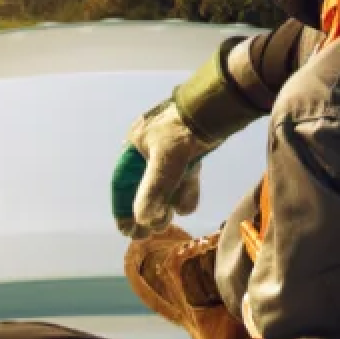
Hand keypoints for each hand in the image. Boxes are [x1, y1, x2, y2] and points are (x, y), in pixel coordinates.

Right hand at [117, 99, 208, 237]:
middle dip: (149, 210)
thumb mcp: (166, 161)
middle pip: (143, 188)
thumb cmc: (185, 130)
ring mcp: (170, 153)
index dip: (122, 209)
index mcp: (134, 147)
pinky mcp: (189, 153)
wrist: (217, 106)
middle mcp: (148, 150)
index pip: (122, 184)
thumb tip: (144, 220)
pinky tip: (188, 202)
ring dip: (169, 203)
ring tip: (172, 215)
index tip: (128, 231)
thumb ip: (153, 191)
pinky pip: (182, 179)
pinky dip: (185, 192)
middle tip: (152, 232)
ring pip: (166, 186)